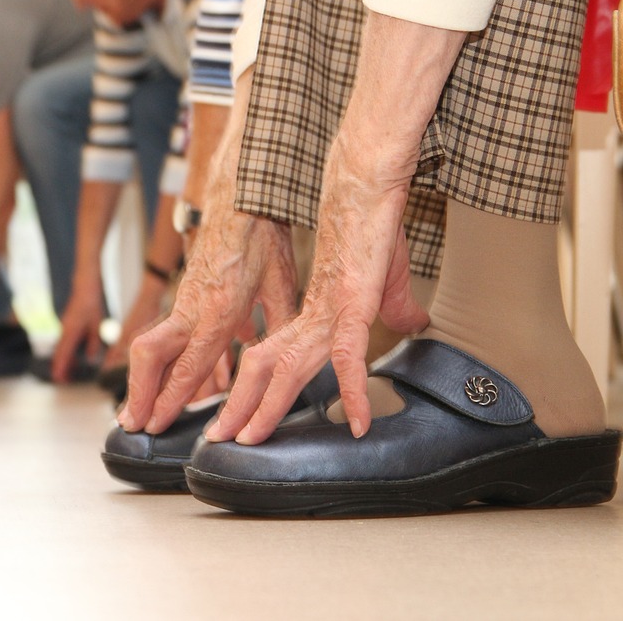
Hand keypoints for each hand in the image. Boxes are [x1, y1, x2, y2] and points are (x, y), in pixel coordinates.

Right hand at [51, 286, 103, 383]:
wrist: (84, 291)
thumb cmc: (91, 307)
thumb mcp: (96, 326)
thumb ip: (93, 343)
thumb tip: (91, 359)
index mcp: (71, 331)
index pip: (63, 353)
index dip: (60, 366)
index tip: (58, 378)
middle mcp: (64, 331)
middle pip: (59, 353)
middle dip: (60, 367)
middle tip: (62, 381)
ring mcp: (64, 329)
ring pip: (61, 350)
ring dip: (63, 362)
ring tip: (67, 375)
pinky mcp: (66, 328)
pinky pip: (64, 344)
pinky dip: (66, 354)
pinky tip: (71, 360)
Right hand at [119, 158, 297, 434]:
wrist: (240, 197)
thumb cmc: (262, 239)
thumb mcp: (282, 287)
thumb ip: (276, 328)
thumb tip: (281, 364)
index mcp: (218, 308)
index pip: (189, 363)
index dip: (170, 398)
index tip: (155, 424)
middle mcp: (191, 306)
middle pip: (150, 355)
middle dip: (137, 392)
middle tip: (130, 423)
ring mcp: (182, 299)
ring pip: (152, 347)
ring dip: (145, 382)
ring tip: (139, 413)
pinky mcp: (183, 296)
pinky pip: (169, 337)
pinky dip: (170, 365)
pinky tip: (181, 387)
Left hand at [208, 135, 428, 443]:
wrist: (369, 188)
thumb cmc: (373, 230)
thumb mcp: (384, 282)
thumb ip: (393, 307)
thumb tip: (414, 322)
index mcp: (311, 317)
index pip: (269, 363)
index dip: (251, 393)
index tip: (240, 423)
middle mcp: (309, 317)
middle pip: (261, 371)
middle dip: (238, 408)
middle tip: (217, 440)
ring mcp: (327, 311)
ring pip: (284, 368)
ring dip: (266, 407)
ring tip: (250, 441)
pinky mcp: (352, 302)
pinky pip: (348, 356)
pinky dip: (354, 390)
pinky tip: (359, 422)